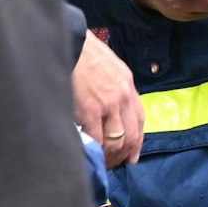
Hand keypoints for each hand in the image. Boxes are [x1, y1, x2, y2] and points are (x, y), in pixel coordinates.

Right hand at [72, 33, 142, 167]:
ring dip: (111, 156)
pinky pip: (98, 140)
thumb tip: (109, 108)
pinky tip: (91, 156)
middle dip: (125, 153)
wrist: (67, 42)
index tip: (132, 155)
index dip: (138, 141)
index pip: (140, 118)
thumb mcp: (108, 65)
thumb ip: (113, 85)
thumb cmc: (81, 52)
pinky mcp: (90, 111)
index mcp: (126, 83)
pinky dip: (97, 152)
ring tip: (102, 163)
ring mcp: (108, 104)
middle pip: (132, 134)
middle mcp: (122, 95)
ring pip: (117, 141)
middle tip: (116, 164)